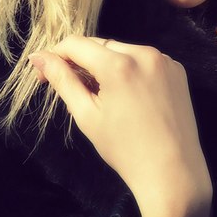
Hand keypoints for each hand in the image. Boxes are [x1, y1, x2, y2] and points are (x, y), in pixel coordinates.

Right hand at [29, 36, 211, 216]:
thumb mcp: (86, 115)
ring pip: (124, 51)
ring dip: (108, 64)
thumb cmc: (124, 149)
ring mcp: (165, 60)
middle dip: (82, 61)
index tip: (46, 74)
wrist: (172, 172)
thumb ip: (63, 80)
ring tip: (103, 96)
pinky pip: (146, 60)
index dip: (56, 56)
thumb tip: (39, 57)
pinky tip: (130, 96)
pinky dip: (132, 70)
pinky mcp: (177, 69)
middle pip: (101, 45)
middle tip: (73, 89)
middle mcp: (145, 54)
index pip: (77, 44)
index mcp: (119, 64)